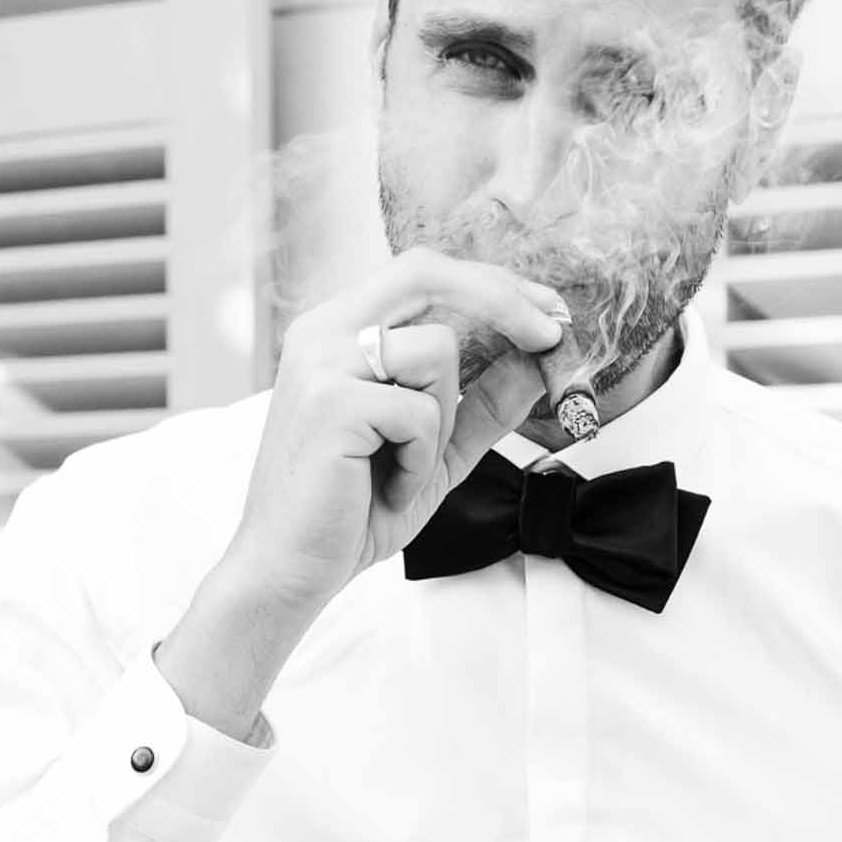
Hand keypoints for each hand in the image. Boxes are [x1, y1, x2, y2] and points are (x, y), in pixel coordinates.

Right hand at [217, 246, 567, 623]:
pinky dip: (420, 459)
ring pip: (436, 350)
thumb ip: (482, 404)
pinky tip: (387, 488)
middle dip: (503, 298)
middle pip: (428, 272)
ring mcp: (321, 361)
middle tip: (551, 334)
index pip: (423, 274)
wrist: (289, 569)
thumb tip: (538, 360)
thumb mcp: (436, 450)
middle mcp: (324, 331)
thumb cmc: (353, 510)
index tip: (546, 314)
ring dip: (444, 419)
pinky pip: (420, 411)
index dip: (493, 285)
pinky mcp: (330, 402)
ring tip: (407, 466)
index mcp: (340, 331)